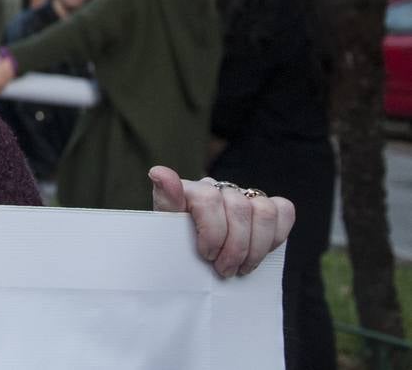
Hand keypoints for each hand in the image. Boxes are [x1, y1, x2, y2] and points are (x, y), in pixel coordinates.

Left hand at [149, 166, 294, 277]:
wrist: (194, 263)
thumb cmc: (178, 247)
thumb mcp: (166, 231)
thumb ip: (166, 202)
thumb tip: (158, 172)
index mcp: (189, 190)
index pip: (208, 197)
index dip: (212, 231)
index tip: (206, 254)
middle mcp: (217, 187)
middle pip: (239, 208)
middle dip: (235, 246)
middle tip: (224, 270)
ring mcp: (242, 196)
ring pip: (264, 210)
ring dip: (255, 246)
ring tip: (241, 267)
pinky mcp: (263, 206)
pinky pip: (283, 211)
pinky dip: (274, 236)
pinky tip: (257, 253)